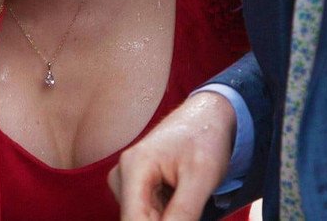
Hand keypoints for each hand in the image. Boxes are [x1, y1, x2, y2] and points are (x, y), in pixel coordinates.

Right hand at [109, 92, 235, 219]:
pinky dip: (168, 214)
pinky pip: (149, 215)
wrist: (206, 116)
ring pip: (144, 220)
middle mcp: (121, 175)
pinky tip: (182, 195)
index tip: (184, 218)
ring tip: (189, 195)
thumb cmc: (205, 138)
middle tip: (191, 204)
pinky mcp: (134, 187)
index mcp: (134, 167)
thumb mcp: (201, 178)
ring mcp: (125, 181)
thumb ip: (183, 213)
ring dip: (169, 218)